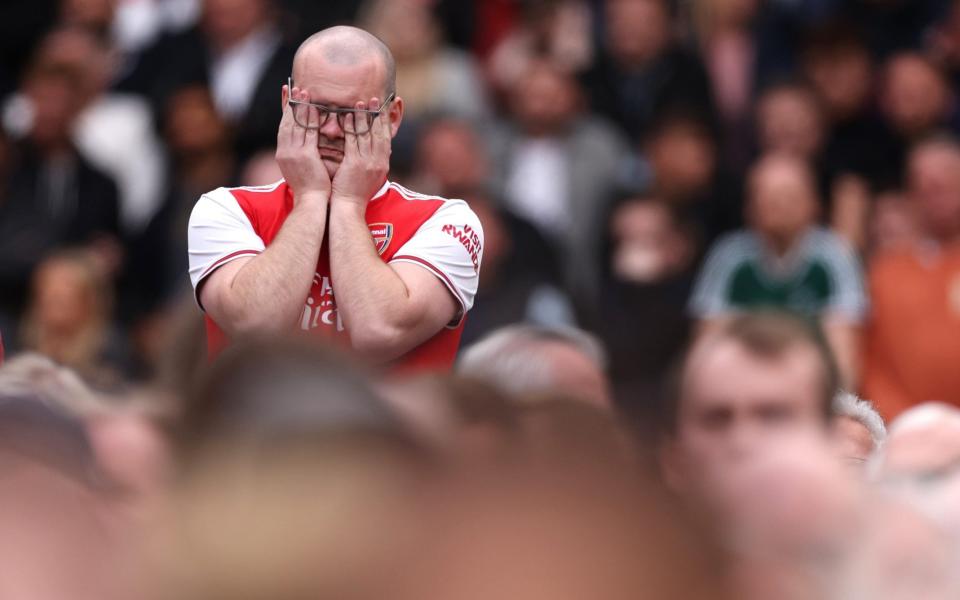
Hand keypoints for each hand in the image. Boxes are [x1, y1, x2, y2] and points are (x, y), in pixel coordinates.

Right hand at [276, 85, 330, 204]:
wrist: (312, 202)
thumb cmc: (311, 188)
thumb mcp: (302, 169)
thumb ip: (303, 154)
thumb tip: (306, 145)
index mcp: (283, 154)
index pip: (283, 127)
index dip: (285, 111)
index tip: (287, 96)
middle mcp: (285, 151)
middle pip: (287, 122)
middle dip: (291, 104)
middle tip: (294, 88)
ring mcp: (293, 153)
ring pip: (296, 125)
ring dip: (300, 107)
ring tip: (304, 92)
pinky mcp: (304, 155)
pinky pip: (307, 133)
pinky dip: (310, 119)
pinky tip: (315, 108)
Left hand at [331, 98, 390, 206]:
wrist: (349, 209)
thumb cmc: (355, 194)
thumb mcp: (369, 177)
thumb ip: (372, 163)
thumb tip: (373, 153)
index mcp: (383, 164)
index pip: (386, 138)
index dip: (384, 122)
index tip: (383, 109)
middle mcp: (378, 161)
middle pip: (379, 133)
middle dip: (377, 115)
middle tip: (375, 99)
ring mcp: (368, 162)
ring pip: (367, 134)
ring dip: (364, 116)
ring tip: (361, 102)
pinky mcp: (355, 163)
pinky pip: (353, 140)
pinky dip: (351, 126)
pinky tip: (347, 116)